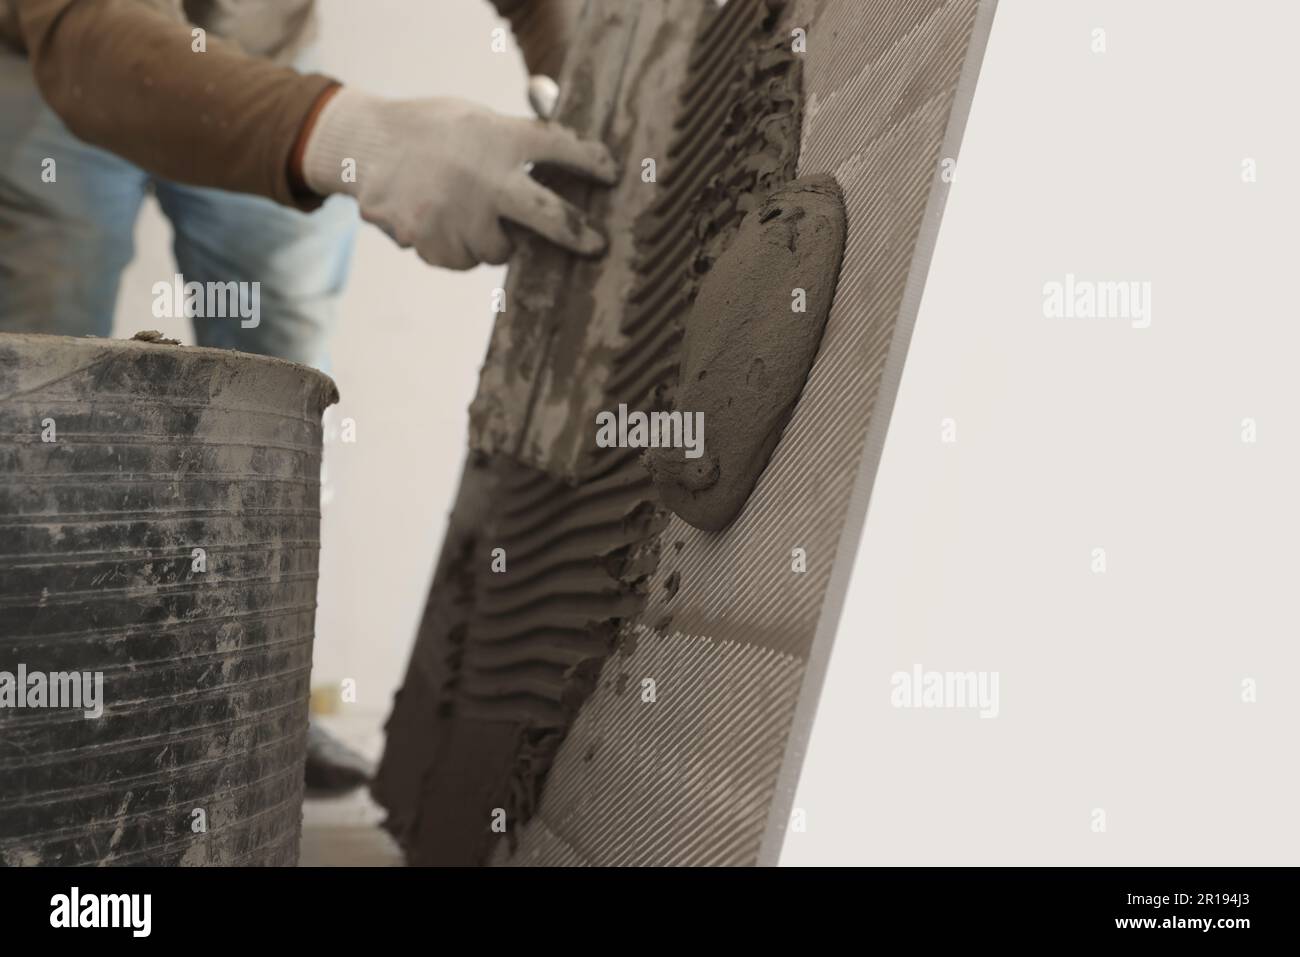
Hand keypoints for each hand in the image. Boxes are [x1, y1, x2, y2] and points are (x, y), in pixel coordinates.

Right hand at [300, 88, 618, 268]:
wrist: (364, 146)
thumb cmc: (432, 132)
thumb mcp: (476, 120)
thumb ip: (517, 139)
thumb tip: (573, 150)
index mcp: (498, 139)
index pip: (558, 148)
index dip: (589, 162)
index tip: (612, 174)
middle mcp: (482, 178)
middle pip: (547, 217)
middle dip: (577, 234)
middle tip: (596, 245)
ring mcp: (455, 214)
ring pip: (496, 251)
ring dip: (490, 238)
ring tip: (463, 208)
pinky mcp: (429, 241)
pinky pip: (460, 260)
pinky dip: (454, 246)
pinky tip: (435, 218)